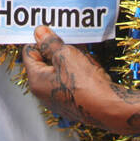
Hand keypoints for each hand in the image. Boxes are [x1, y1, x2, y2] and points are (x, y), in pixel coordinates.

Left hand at [22, 26, 139, 133]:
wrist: (110, 108)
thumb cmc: (85, 84)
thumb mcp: (66, 55)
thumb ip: (50, 43)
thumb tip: (39, 33)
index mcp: (36, 81)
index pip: (29, 52)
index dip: (40, 40)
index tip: (52, 32)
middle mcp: (44, 93)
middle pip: (44, 62)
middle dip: (56, 49)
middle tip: (69, 39)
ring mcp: (59, 99)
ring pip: (60, 71)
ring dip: (69, 59)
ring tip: (82, 51)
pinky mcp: (73, 102)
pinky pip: (70, 81)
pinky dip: (77, 71)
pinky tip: (89, 65)